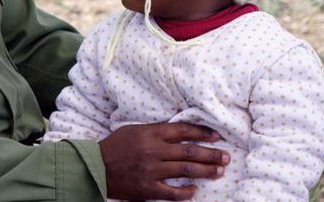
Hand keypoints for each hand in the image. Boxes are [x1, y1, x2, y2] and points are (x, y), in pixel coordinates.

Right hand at [99, 122, 229, 200]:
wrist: (96, 167)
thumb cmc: (115, 146)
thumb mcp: (134, 130)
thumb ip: (155, 130)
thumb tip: (179, 132)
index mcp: (150, 134)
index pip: (183, 131)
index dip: (202, 132)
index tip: (216, 136)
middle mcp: (154, 151)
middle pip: (190, 152)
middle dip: (211, 154)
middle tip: (226, 157)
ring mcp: (152, 171)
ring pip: (186, 171)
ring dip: (206, 171)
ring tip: (219, 171)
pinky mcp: (148, 188)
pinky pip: (173, 193)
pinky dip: (186, 192)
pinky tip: (195, 190)